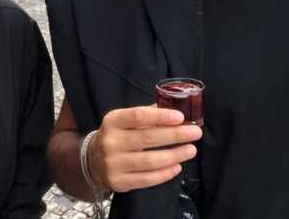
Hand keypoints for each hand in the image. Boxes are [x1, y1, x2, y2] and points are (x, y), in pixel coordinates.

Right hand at [88, 105, 202, 192]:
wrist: (92, 161)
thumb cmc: (116, 136)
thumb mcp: (124, 121)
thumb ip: (146, 115)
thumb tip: (174, 108)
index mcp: (113, 121)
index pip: (138, 116)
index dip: (160, 116)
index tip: (180, 116)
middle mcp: (111, 142)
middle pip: (147, 138)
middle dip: (175, 135)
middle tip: (195, 133)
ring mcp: (113, 163)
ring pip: (149, 161)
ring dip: (174, 155)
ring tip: (191, 150)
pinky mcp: (119, 181)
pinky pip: (147, 179)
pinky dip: (165, 174)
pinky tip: (177, 167)